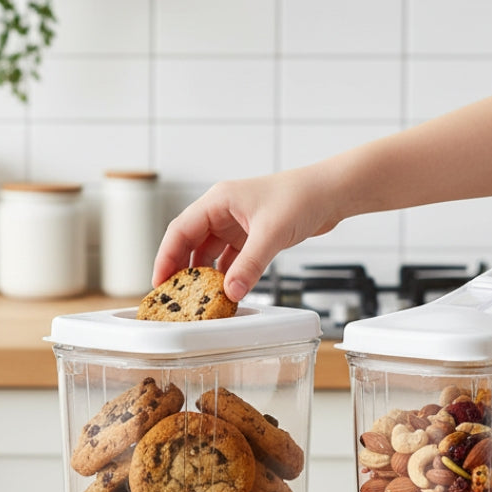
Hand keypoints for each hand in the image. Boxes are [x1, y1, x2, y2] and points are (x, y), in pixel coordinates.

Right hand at [152, 164, 342, 302]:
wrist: (331, 192)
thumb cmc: (301, 196)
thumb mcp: (271, 233)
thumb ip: (249, 265)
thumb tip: (230, 292)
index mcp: (218, 200)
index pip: (180, 230)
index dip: (166, 257)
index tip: (159, 282)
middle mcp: (223, 211)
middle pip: (190, 242)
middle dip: (182, 269)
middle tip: (175, 296)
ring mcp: (237, 224)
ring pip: (211, 253)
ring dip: (206, 275)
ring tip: (200, 298)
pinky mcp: (252, 235)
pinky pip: (231, 259)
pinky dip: (227, 274)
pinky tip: (227, 290)